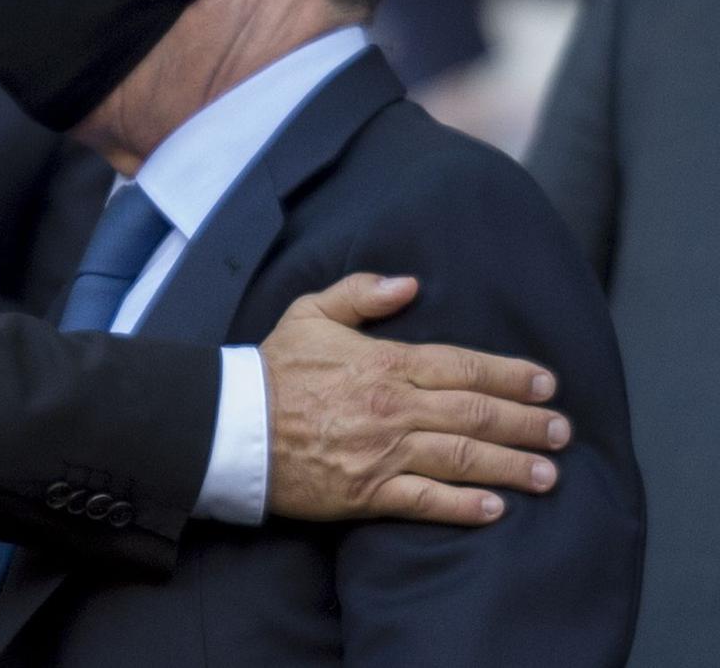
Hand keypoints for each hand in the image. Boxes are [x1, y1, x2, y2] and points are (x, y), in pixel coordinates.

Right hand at [261, 274, 566, 526]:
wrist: (231, 425)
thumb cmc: (271, 369)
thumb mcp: (310, 314)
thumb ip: (361, 294)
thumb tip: (410, 284)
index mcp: (386, 363)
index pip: (464, 367)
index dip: (511, 375)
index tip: (547, 384)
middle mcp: (395, 408)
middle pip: (476, 414)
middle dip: (526, 423)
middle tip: (562, 432)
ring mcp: (383, 452)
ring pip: (463, 458)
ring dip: (511, 465)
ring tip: (548, 474)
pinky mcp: (366, 492)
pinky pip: (426, 501)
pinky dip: (464, 507)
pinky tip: (495, 509)